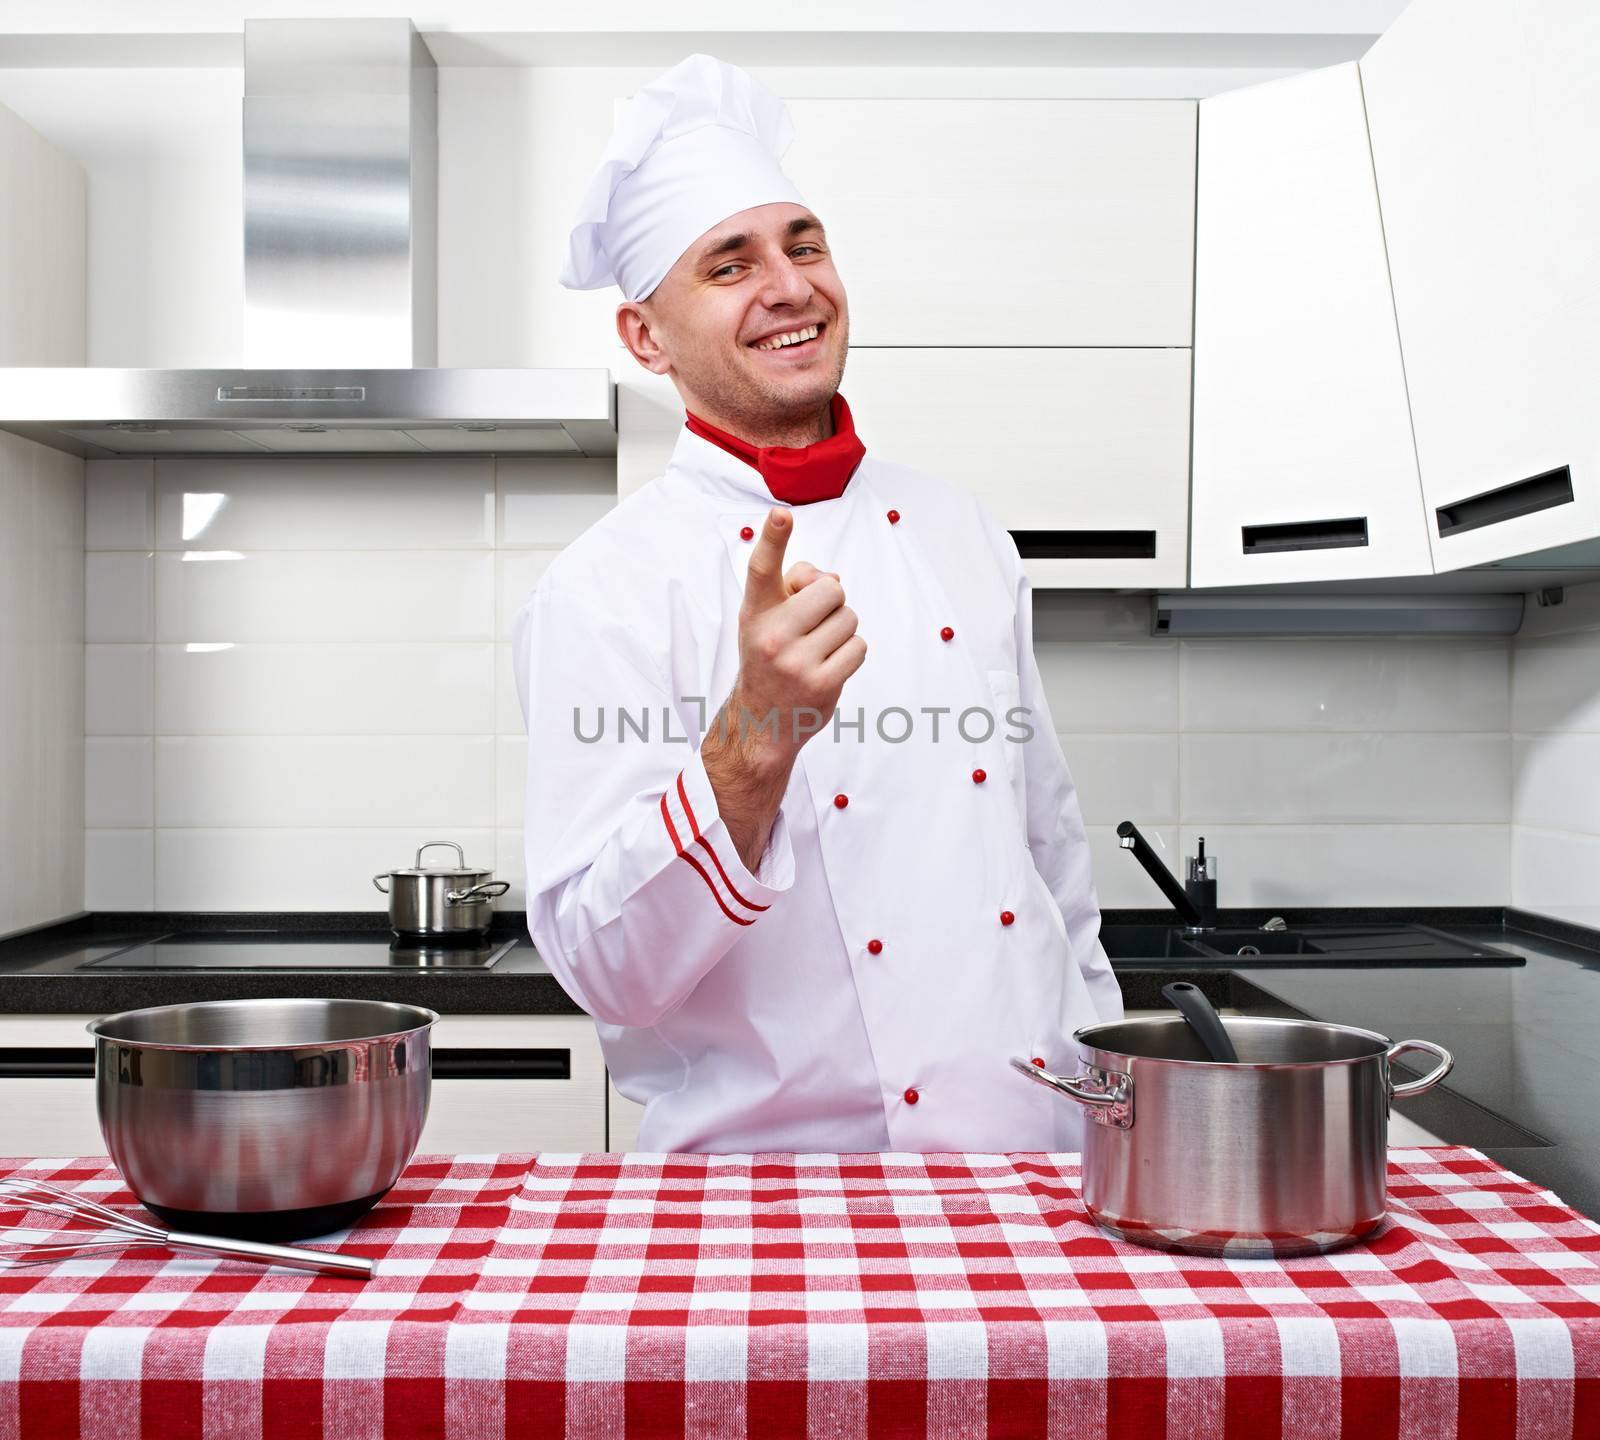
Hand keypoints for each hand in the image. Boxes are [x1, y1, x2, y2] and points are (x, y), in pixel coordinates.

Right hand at [724, 507, 865, 769]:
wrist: (762, 720)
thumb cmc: (771, 657)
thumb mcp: (769, 618)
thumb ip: (796, 588)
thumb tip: (833, 579)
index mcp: (755, 612)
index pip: (763, 567)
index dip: (773, 538)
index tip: (782, 514)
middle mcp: (771, 635)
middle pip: (831, 590)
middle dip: (831, 602)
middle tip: (813, 624)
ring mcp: (796, 661)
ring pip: (849, 618)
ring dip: (841, 630)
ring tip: (818, 649)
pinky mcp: (821, 683)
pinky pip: (859, 647)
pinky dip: (851, 653)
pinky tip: (829, 666)